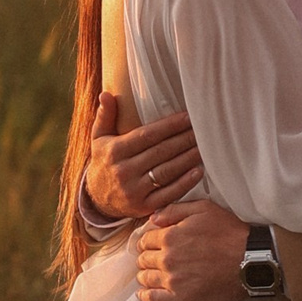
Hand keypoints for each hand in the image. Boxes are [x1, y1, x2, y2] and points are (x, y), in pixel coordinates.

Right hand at [86, 93, 202, 221]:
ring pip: (167, 171)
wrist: (97, 198)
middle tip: (203, 130)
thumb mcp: (99, 138)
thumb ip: (105, 116)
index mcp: (115, 151)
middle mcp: (124, 171)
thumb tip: (106, 94)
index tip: (188, 117)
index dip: (170, 126)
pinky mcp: (144, 206)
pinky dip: (185, 183)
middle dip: (184, 139)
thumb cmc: (105, 161)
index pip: (147, 135)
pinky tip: (198, 171)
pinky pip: (168, 194)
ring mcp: (134, 191)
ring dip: (188, 159)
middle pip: (160, 152)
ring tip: (204, 147)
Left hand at [136, 201, 250, 300]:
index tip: (152, 244)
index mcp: (169, 237)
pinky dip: (145, 296)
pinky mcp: (180, 298)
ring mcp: (173, 280)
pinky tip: (144, 293)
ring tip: (151, 274)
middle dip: (146, 257)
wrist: (250, 260)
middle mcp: (167, 259)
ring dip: (145, 274)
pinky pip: (152, 299)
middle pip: (143, 259)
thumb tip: (153, 218)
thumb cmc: (230, 232)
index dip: (148, 241)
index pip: (144, 240)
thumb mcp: (204, 209)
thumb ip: (175, 210)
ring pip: (145, 278)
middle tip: (153, 259)